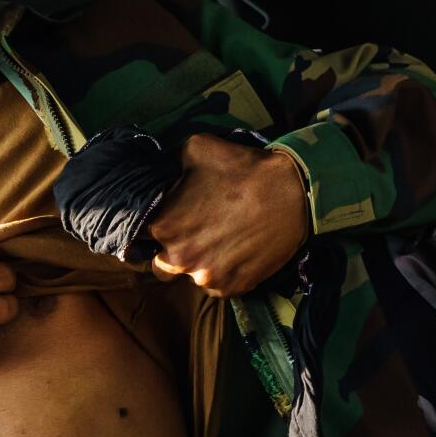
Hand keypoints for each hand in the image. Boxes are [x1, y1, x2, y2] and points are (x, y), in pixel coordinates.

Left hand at [145, 136, 310, 296]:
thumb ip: (170, 164)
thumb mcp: (197, 148)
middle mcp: (178, 258)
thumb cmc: (244, 168)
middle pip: (160, 262)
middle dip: (173, 249)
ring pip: (189, 275)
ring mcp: (205, 277)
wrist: (295, 192)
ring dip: (199, 262)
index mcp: (164, 226)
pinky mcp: (231, 288)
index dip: (153, 226)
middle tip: (194, 232)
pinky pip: (216, 285)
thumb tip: (162, 170)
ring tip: (220, 241)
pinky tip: (236, 252)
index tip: (169, 219)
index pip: (140, 234)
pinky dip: (223, 272)